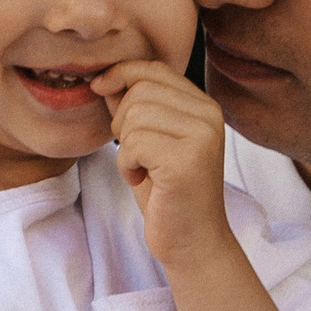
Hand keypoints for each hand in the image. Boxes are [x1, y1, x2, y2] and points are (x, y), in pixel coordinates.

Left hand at [93, 59, 238, 273]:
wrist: (192, 240)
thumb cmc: (168, 193)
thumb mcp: (149, 141)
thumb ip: (134, 106)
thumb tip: (106, 78)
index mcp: (205, 107)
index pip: (155, 69)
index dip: (121, 74)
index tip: (99, 89)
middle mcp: (210, 116)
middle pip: (140, 90)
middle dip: (122, 121)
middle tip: (135, 153)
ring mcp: (202, 137)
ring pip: (135, 115)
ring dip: (125, 146)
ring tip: (141, 169)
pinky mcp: (187, 160)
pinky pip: (134, 143)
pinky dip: (127, 164)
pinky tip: (143, 180)